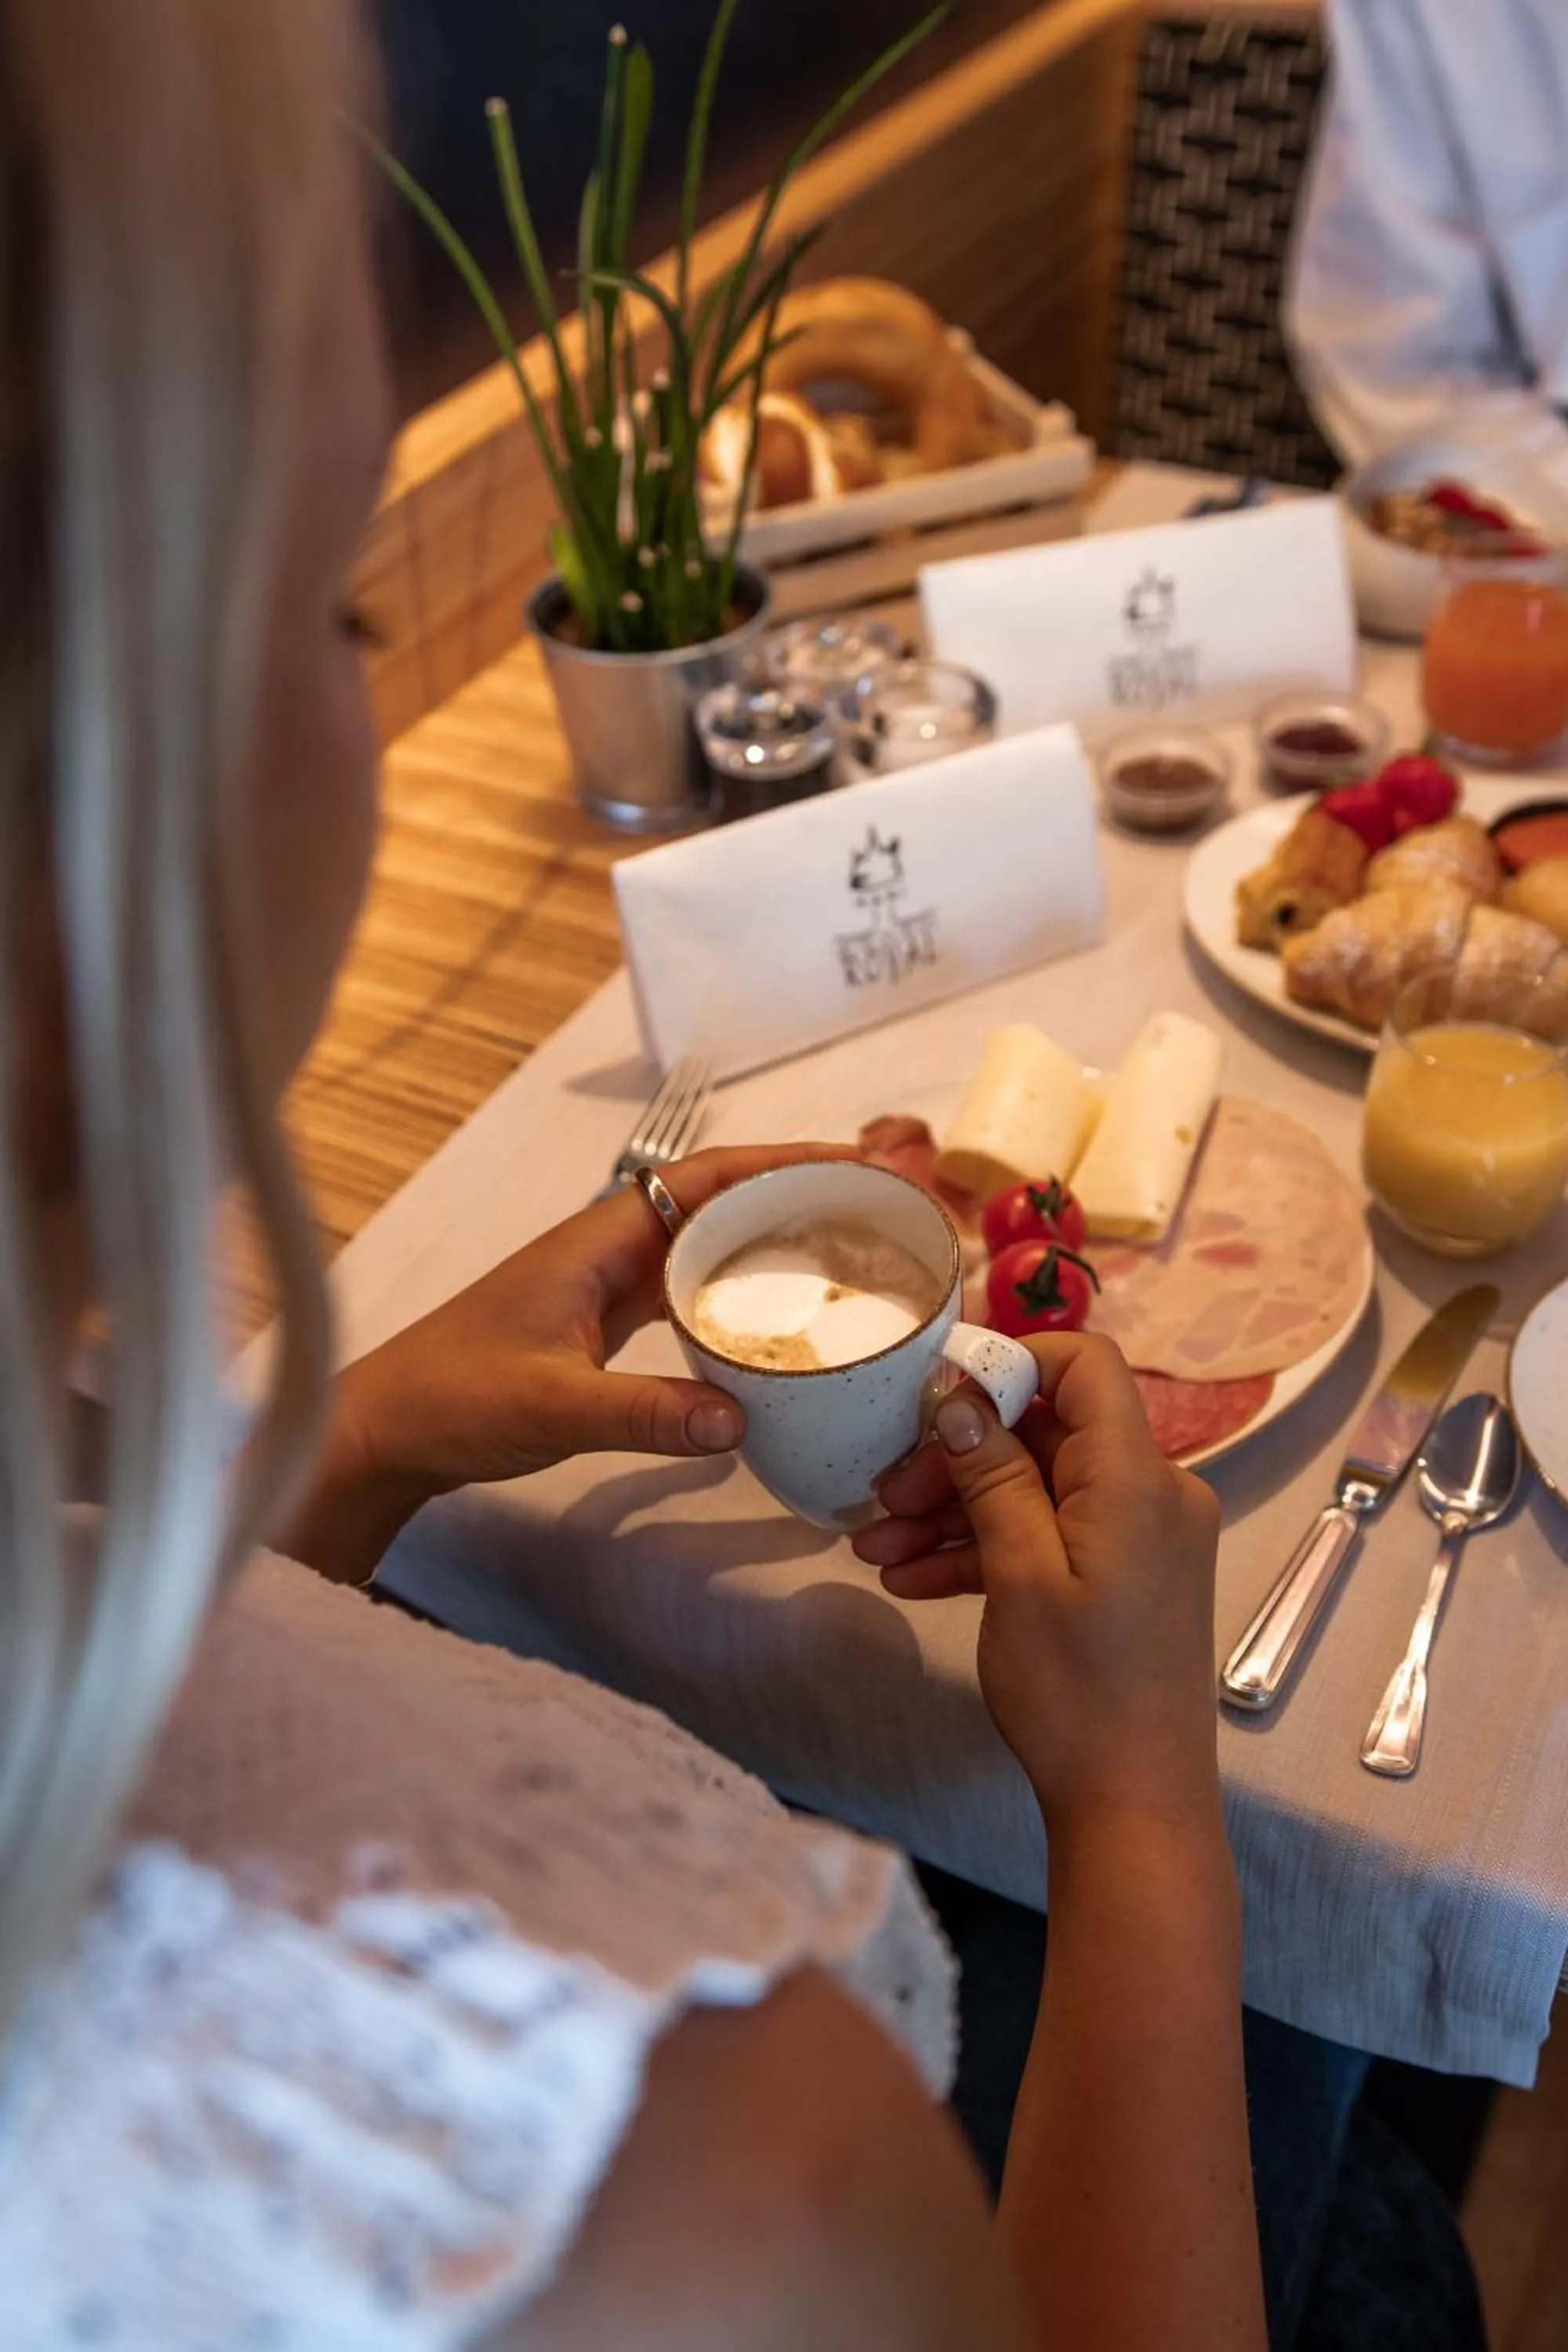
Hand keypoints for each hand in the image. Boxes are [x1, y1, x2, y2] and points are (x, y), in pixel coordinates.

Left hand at [281, 1142, 852, 1583]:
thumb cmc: (453, 1399)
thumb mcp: (552, 1405)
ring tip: (852, 1257)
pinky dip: (741, 1297)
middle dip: (799, 1197)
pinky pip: (691, 1293)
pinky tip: (781, 1326)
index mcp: (600, 1237)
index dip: (784, 1162)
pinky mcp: (605, 1325)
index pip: (708, 1176)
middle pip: (721, 1202)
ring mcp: (608, 1285)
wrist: (384, 1430)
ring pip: (709, 1247)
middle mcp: (611, 1248)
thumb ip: (642, 1412)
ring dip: (774, 1244)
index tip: (857, 1164)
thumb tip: (740, 1419)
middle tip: (879, 1213)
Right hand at [852, 1333, 1222, 1835]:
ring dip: (956, 1509)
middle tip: (884, 1492)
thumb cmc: (1079, 1693)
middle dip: (958, 1454)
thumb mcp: (1020, 1576)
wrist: (1133, 1805)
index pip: (1086, 1365)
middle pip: (1046, 1432)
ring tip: (874, 1546)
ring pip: (1037, 1490)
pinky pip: (1050, 1537)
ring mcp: (1140, 1538)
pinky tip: (911, 1579)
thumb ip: (992, 1476)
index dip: (1011, 1363)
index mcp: (1138, 1477)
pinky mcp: (1123, 1577)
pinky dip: (986, 1549)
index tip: (937, 1395)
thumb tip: (959, 1398)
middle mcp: (1152, 1493)